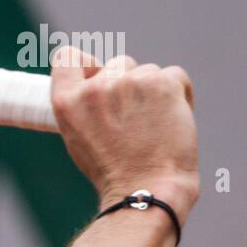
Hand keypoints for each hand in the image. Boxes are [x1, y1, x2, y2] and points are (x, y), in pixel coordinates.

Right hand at [49, 46, 198, 224]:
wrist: (146, 188)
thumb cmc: (114, 170)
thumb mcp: (78, 137)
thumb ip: (83, 105)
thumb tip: (98, 81)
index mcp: (67, 102)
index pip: (68, 58)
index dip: (87, 65)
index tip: (97, 76)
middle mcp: (95, 88)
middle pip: (118, 63)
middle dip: (129, 83)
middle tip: (134, 118)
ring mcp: (129, 83)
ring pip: (147, 71)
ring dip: (154, 91)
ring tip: (154, 125)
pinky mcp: (162, 84)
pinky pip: (174, 76)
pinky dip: (179, 94)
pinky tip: (173, 119)